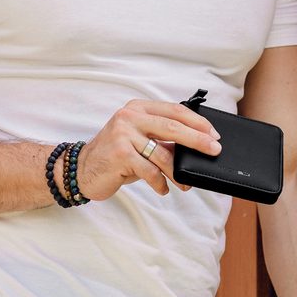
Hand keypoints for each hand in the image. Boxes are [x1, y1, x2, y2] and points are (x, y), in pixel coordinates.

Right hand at [76, 99, 220, 200]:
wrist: (82, 169)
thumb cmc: (115, 155)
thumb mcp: (138, 139)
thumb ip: (161, 137)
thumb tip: (196, 144)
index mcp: (138, 108)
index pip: (174, 110)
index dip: (197, 122)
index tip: (213, 134)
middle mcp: (130, 117)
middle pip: (173, 126)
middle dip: (197, 140)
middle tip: (214, 150)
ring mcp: (123, 134)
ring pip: (162, 153)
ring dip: (178, 172)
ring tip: (185, 184)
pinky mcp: (120, 154)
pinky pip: (149, 170)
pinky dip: (160, 182)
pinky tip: (163, 189)